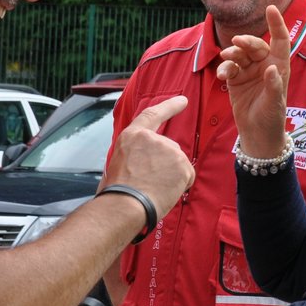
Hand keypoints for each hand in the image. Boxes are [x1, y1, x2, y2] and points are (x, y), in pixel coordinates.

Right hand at [102, 96, 194, 217]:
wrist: (125, 204)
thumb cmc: (117, 190)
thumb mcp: (118, 162)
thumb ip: (135, 155)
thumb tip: (142, 163)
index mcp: (132, 136)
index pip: (153, 115)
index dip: (169, 107)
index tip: (183, 101)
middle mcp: (152, 138)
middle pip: (168, 149)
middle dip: (165, 166)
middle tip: (149, 183)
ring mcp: (169, 149)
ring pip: (177, 164)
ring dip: (171, 177)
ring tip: (154, 188)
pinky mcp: (181, 163)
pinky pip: (187, 176)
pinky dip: (180, 186)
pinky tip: (165, 191)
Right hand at [217, 5, 290, 157]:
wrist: (257, 135)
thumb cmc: (272, 118)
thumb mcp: (275, 103)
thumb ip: (273, 86)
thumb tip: (272, 68)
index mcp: (280, 66)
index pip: (279, 40)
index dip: (276, 24)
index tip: (270, 8)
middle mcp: (265, 65)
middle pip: (255, 45)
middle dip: (245, 42)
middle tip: (236, 43)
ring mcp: (249, 71)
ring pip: (240, 54)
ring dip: (232, 54)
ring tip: (226, 59)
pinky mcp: (236, 79)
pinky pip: (229, 67)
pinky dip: (225, 68)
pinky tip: (223, 76)